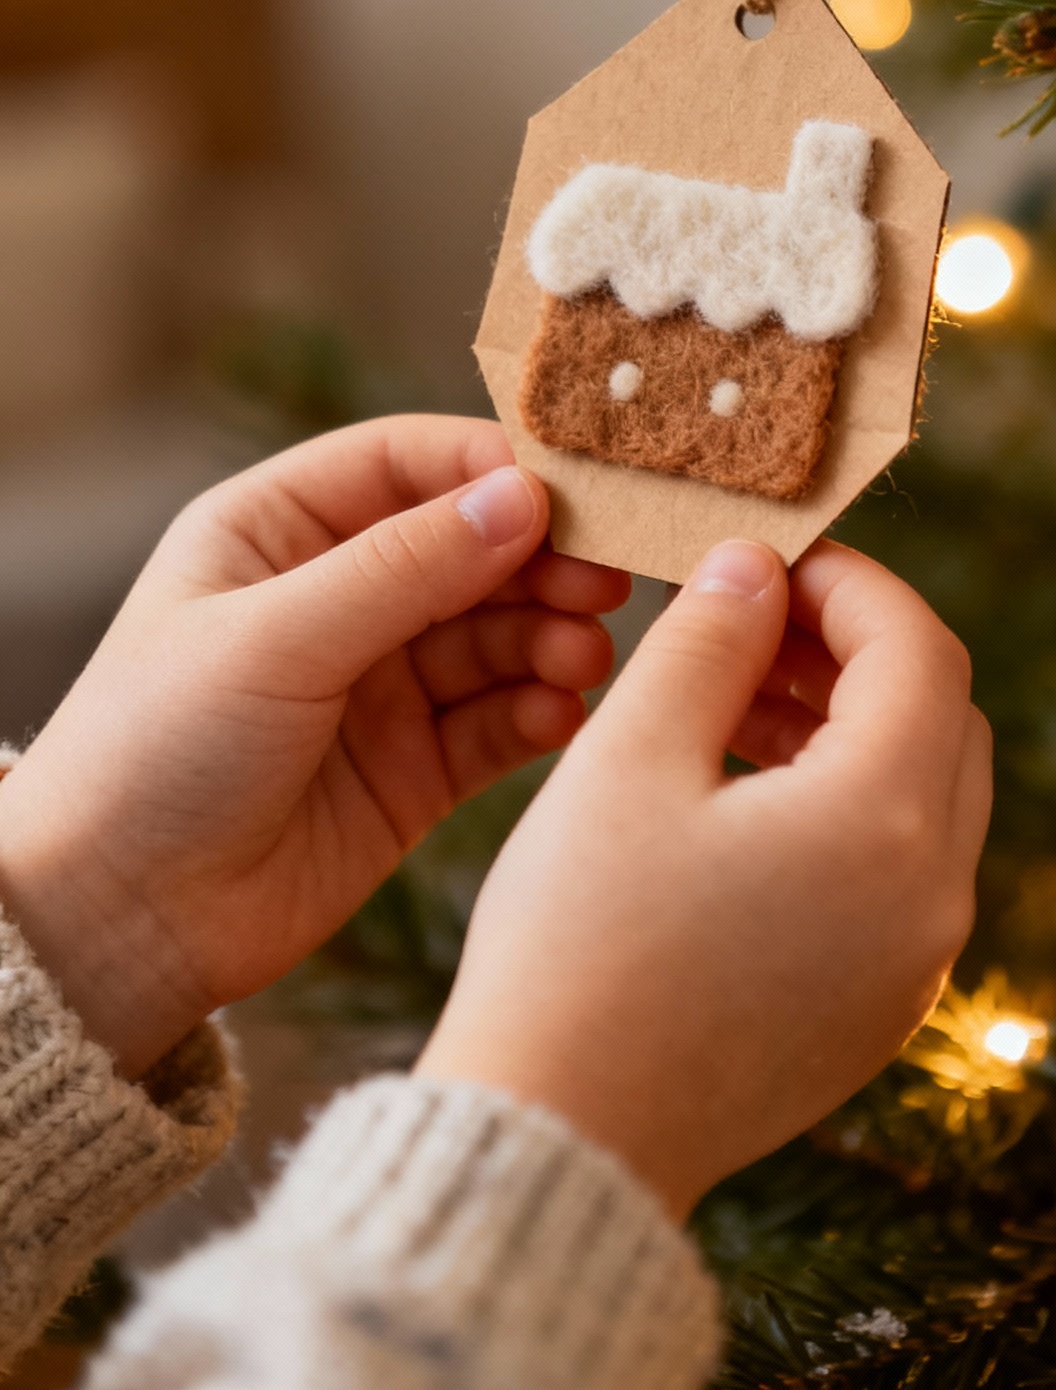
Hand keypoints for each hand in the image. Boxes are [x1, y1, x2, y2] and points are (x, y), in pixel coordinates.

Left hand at [0, 416, 627, 1079]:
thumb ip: (403, 570)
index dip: (493, 468)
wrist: (115, 926)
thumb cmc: (155, 755)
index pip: (407, 463)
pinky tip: (559, 714)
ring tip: (582, 656)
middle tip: (607, 580)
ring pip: (496, 633)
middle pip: (470, 546)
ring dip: (549, 635)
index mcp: (277, 530)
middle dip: (542, 558)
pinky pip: (497, 720)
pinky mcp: (412, 769)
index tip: (573, 491)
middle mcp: (337, 596)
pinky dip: (538, 710)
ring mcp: (379, 684)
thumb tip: (523, 498)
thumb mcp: (272, 640)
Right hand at [417, 536, 989, 1217]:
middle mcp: (933, 897)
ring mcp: (914, 966)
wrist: (561, 1144)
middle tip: (752, 616)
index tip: (767, 555)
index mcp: (888, 821)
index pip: (918, 648)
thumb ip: (707, 641)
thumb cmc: (580, 943)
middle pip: (940, 718)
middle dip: (855, 649)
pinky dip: (842, 804)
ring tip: (731, 691)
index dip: (849, 582)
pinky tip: (738, 787)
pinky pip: (895, 871)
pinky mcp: (876, 1011)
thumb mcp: (631, 758)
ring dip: (848, 724)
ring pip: (921, 795)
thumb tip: (756, 565)